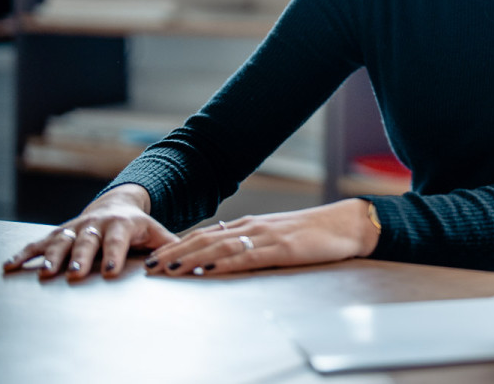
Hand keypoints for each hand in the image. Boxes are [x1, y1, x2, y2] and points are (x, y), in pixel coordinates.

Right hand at [2, 184, 175, 279]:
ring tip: (44, 274)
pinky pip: (38, 243)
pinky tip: (9, 267)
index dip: (114, 255)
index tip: (109, 272)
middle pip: (87, 242)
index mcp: (122, 225)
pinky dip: (24, 254)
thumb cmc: (138, 226)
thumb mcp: (155, 231)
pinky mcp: (58, 233)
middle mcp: (96, 224)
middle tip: (75, 275)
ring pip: (61, 242)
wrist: (117, 204)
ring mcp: (75, 228)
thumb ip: (169, 245)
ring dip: (52, 257)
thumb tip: (188, 261)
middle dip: (80, 258)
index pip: (118, 240)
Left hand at [144, 199, 379, 276]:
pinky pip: (246, 257)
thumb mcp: (276, 235)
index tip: (152, 257)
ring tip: (167, 269)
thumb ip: (250, 241)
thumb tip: (220, 249)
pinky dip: (223, 263)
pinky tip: (207, 269)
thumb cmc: (313, 233)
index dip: (176, 245)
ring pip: (219, 247)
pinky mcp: (281, 249)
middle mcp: (252, 227)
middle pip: (204, 239)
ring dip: (190, 258)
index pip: (204, 234)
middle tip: (148, 267)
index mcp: (249, 224)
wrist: (345, 224)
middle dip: (173, 253)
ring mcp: (266, 237)